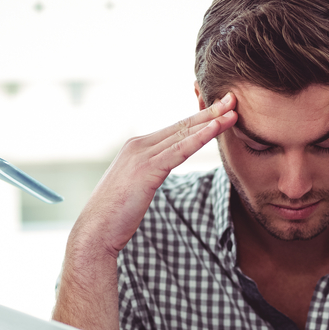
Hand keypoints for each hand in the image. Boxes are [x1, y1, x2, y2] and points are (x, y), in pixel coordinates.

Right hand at [67, 93, 236, 259]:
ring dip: (211, 121)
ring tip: (232, 111)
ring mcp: (142, 156)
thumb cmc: (116, 214)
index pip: (175, 129)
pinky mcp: (147, 170)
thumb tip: (161, 172)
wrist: (95, 230)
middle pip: (181, 126)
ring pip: (183, 134)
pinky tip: (215, 129)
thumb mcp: (135, 187)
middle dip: (209, 112)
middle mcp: (138, 145)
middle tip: (232, 99)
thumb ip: (149, 173)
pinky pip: (179, 151)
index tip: (220, 109)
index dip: (199, 118)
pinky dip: (199, 138)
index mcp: (136, 147)